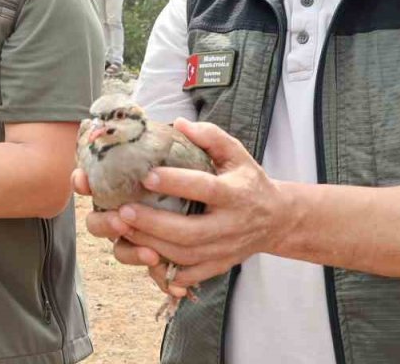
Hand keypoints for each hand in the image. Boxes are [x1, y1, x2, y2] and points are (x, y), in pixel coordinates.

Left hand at [82, 119, 295, 290]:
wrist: (276, 219)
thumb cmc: (247, 181)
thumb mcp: (237, 153)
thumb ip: (211, 136)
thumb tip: (178, 123)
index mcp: (236, 193)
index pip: (205, 188)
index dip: (176, 184)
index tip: (146, 175)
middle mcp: (231, 225)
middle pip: (191, 232)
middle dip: (154, 224)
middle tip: (123, 211)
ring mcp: (225, 249)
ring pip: (185, 255)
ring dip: (151, 245)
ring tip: (122, 229)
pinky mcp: (218, 265)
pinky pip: (190, 275)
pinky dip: (165, 271)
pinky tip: (141, 254)